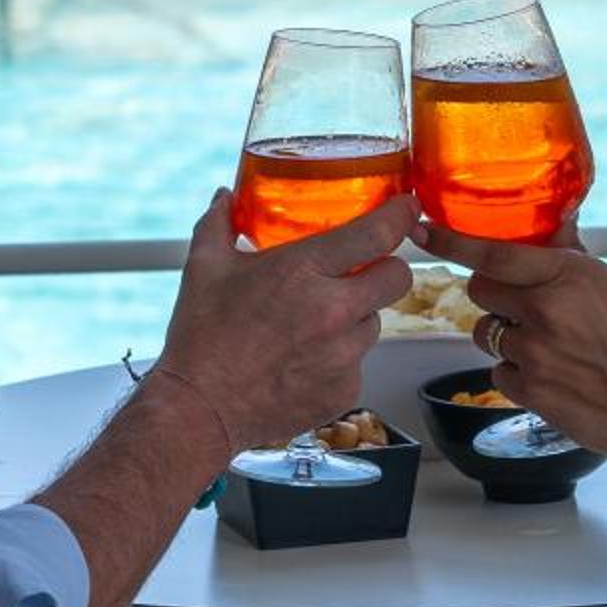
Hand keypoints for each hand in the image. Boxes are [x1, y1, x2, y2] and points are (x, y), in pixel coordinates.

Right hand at [154, 190, 415, 452]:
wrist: (199, 409)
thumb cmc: (201, 339)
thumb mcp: (203, 268)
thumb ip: (218, 223)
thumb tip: (224, 197)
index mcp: (302, 271)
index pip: (377, 234)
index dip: (400, 215)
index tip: (406, 208)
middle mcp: (332, 311)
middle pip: (398, 277)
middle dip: (386, 267)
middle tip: (362, 270)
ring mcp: (342, 355)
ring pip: (375, 322)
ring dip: (355, 317)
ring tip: (313, 324)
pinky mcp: (345, 390)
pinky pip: (358, 363)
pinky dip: (339, 358)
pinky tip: (304, 359)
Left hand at [413, 220, 606, 473]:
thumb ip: (567, 255)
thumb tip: (550, 221)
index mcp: (566, 275)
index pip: (493, 252)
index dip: (451, 241)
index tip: (422, 230)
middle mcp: (545, 311)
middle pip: (479, 292)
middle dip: (494, 297)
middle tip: (523, 306)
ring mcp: (534, 354)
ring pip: (487, 334)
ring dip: (508, 337)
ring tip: (549, 346)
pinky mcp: (528, 392)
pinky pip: (499, 371)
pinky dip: (518, 373)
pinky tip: (552, 375)